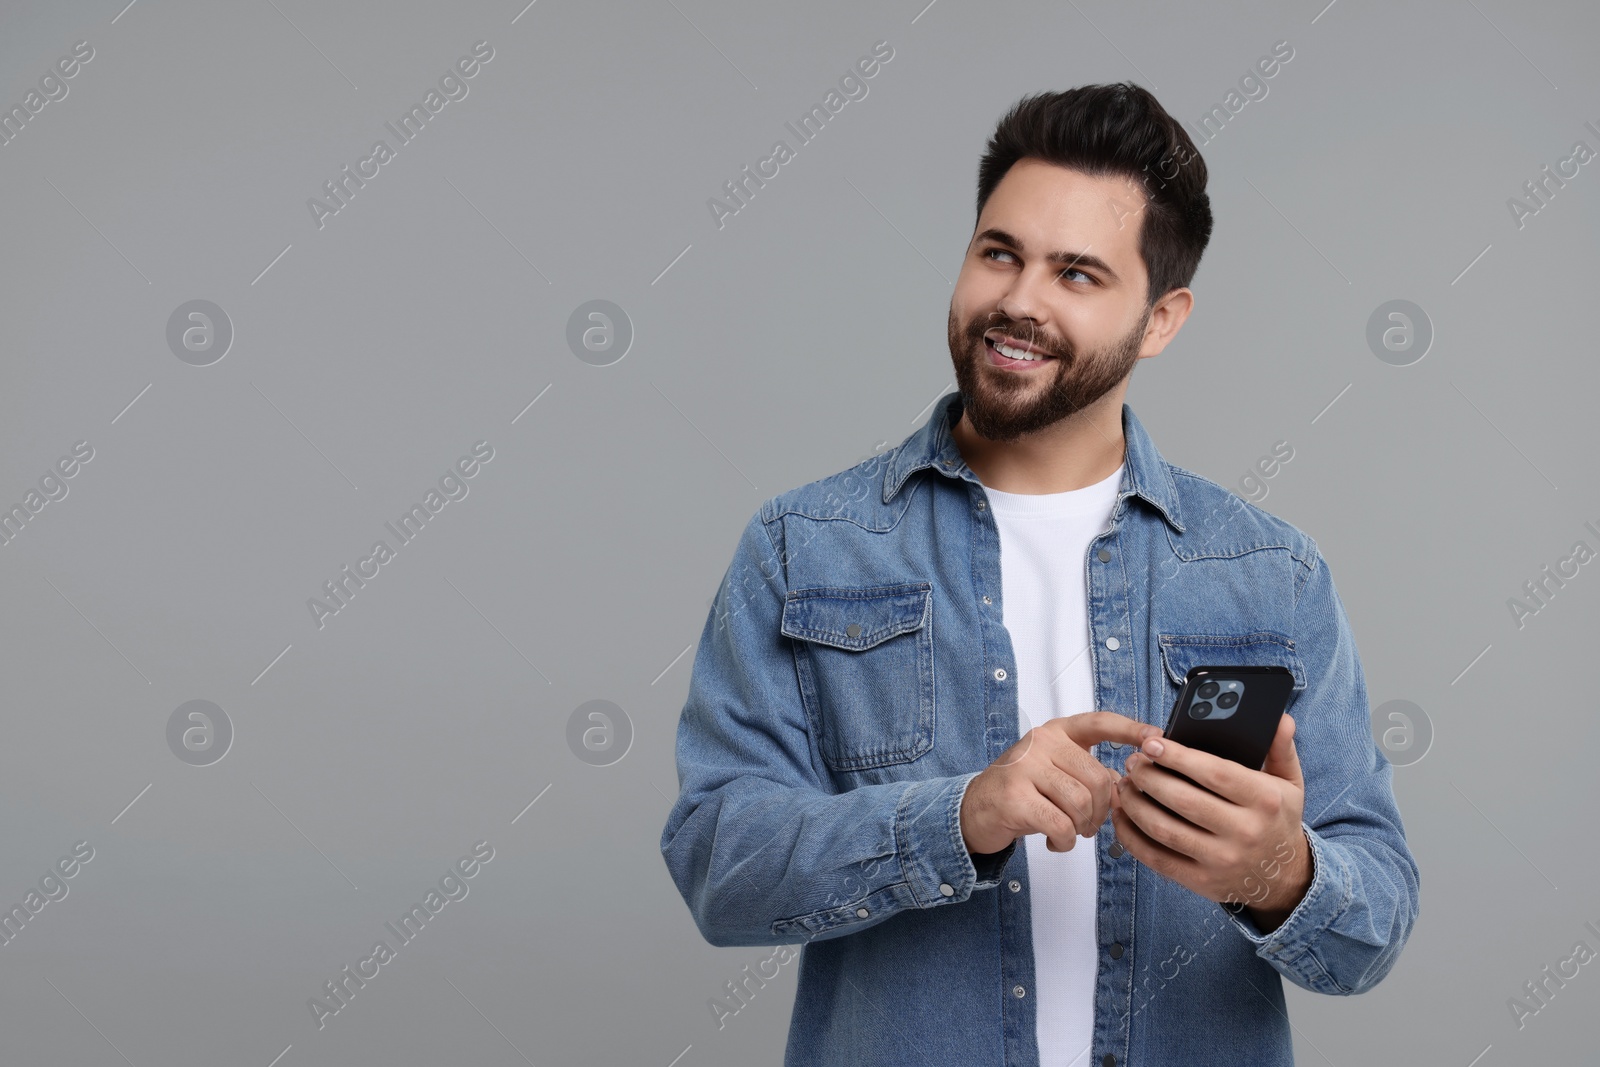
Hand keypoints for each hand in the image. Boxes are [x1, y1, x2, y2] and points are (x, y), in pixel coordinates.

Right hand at [961, 711, 1157, 854]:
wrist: (974, 810)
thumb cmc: (1022, 791)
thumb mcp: (1056, 773)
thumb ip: (1089, 773)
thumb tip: (1126, 784)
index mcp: (1056, 732)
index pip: (1099, 723)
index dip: (1131, 730)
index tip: (1156, 738)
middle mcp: (1040, 743)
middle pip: (1097, 778)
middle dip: (1102, 810)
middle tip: (1089, 824)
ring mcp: (1025, 768)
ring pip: (1081, 803)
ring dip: (1082, 828)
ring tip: (1070, 831)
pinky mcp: (1015, 797)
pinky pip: (1060, 824)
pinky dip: (1065, 841)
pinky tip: (1056, 841)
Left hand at [1110, 713, 1311, 929]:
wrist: (1284, 879)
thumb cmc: (1277, 820)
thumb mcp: (1289, 783)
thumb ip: (1280, 748)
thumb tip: (1279, 719)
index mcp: (1265, 801)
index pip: (1215, 774)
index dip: (1179, 757)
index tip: (1152, 743)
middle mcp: (1245, 832)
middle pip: (1183, 800)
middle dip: (1149, 777)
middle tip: (1133, 762)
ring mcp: (1222, 860)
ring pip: (1164, 829)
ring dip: (1136, 804)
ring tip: (1125, 784)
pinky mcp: (1202, 882)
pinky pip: (1157, 858)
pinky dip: (1132, 836)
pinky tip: (1122, 815)